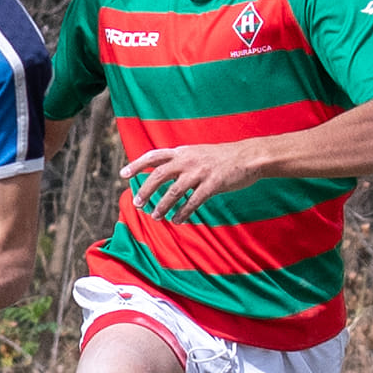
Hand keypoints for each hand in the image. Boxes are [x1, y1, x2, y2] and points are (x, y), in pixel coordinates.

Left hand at [123, 141, 268, 220]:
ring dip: (162, 205)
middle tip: (137, 203)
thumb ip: (181, 161)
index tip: (123, 174)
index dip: (137, 164)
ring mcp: (200, 171)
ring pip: (174, 191)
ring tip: (155, 216)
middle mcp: (188, 160)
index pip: (153, 155)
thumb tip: (163, 174)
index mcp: (182, 152)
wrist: (249, 156)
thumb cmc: (222, 157)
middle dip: (145, 190)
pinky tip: (177, 221)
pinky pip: (193, 201)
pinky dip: (183, 212)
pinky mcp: (213, 183)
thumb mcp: (198, 153)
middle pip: (159, 175)